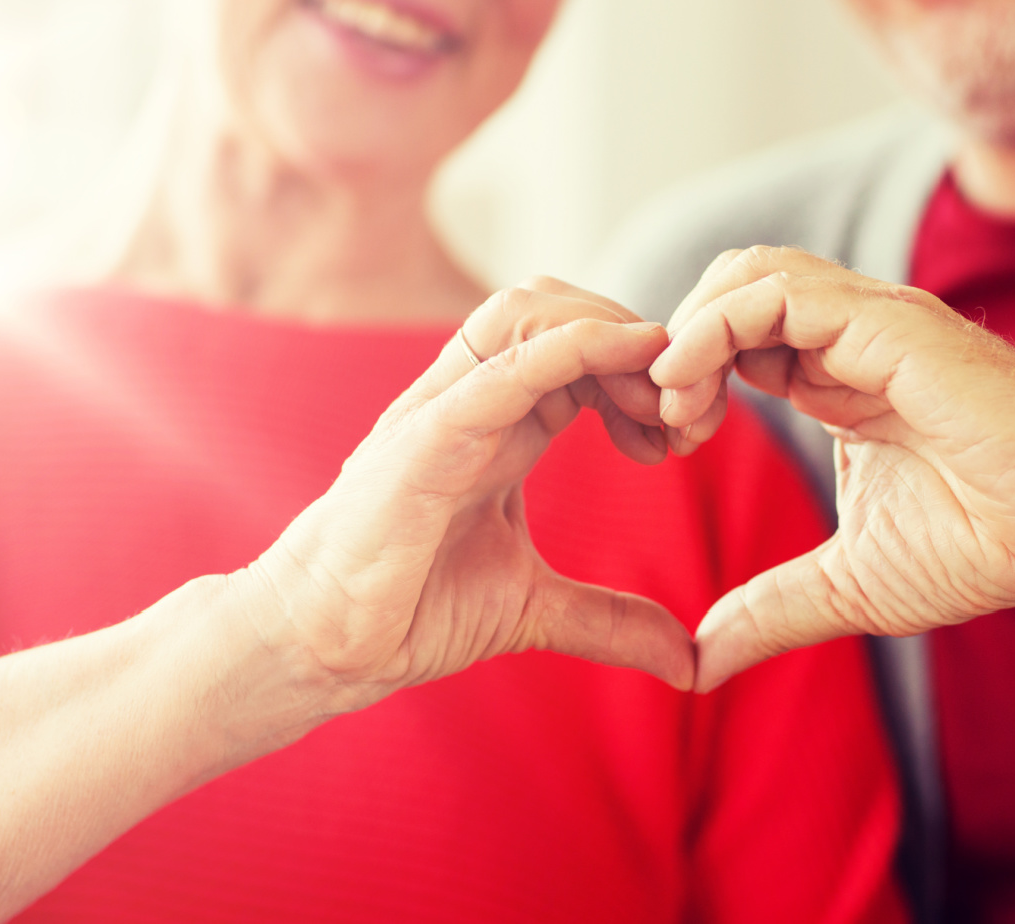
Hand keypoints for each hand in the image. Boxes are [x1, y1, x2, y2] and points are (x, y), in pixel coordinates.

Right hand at [246, 279, 693, 710]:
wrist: (325, 645)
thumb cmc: (409, 609)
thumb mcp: (535, 609)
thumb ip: (611, 621)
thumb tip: (689, 661)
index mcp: (502, 422)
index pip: (582, 347)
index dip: (645, 370)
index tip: (688, 432)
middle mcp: (473, 399)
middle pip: (562, 306)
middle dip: (639, 341)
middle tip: (687, 414)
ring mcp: (444, 408)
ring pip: (529, 309)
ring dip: (612, 333)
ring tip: (659, 401)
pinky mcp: (423, 437)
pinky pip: (500, 366)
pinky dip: (571, 346)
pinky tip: (626, 356)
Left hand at [651, 247, 1014, 690]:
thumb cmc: (992, 543)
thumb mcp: (851, 584)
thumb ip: (771, 610)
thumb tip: (699, 664)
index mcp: (836, 378)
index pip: (735, 336)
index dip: (686, 376)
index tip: (665, 443)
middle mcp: (849, 337)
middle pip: (731, 286)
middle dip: (677, 343)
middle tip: (662, 421)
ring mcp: (872, 323)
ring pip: (748, 272)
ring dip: (689, 329)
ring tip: (673, 403)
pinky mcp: (892, 325)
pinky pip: (780, 293)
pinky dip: (716, 326)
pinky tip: (693, 387)